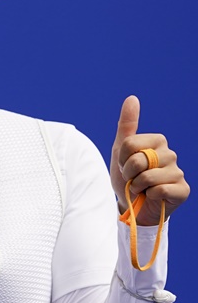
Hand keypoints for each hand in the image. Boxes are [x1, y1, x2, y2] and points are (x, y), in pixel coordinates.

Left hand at [109, 96, 188, 224]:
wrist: (132, 205)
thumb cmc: (127, 177)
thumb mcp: (121, 151)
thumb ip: (127, 125)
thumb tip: (132, 98)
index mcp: (158, 141)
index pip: (130, 144)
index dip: (122, 159)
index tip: (125, 166)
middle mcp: (171, 154)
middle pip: (138, 160)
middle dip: (128, 173)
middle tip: (133, 179)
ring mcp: (178, 172)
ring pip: (147, 176)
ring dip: (137, 186)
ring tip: (141, 188)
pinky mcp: (182, 190)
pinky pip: (159, 189)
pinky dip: (149, 195)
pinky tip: (152, 196)